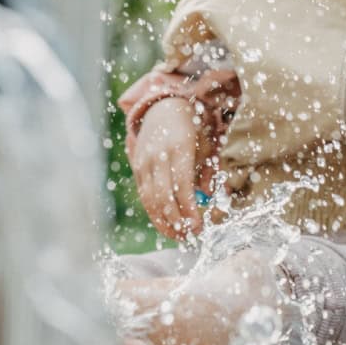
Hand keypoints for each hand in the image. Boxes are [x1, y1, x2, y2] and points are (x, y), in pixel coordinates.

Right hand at [128, 97, 206, 238]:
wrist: (162, 108)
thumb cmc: (192, 129)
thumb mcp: (206, 145)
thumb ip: (209, 171)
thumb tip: (209, 196)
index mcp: (179, 148)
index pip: (182, 187)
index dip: (189, 210)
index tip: (199, 226)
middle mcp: (157, 156)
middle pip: (163, 197)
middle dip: (176, 221)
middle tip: (190, 236)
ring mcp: (144, 162)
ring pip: (150, 200)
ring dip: (163, 222)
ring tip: (178, 236)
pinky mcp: (136, 168)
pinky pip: (143, 195)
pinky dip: (153, 213)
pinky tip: (166, 224)